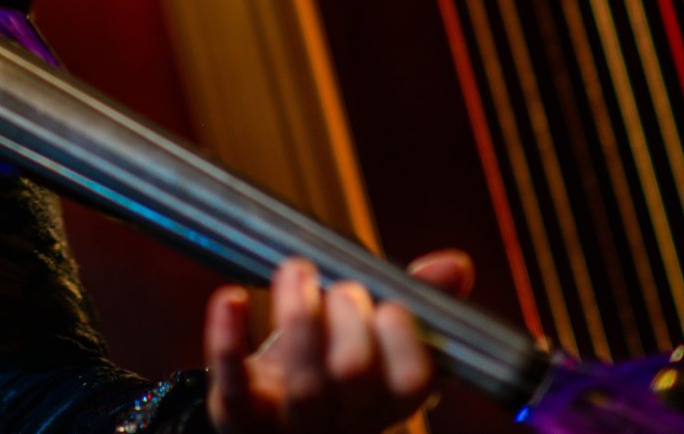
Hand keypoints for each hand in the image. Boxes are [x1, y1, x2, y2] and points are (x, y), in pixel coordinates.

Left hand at [204, 250, 473, 431]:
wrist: (268, 413)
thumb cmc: (331, 363)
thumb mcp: (375, 336)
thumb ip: (415, 301)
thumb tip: (456, 264)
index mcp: (386, 401)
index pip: (412, 382)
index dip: (403, 336)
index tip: (389, 301)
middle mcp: (344, 419)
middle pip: (354, 373)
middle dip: (348, 314)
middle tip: (339, 286)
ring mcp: (291, 421)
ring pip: (302, 382)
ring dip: (298, 314)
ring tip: (295, 270)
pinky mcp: (240, 415)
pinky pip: (233, 384)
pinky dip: (228, 337)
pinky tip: (231, 297)